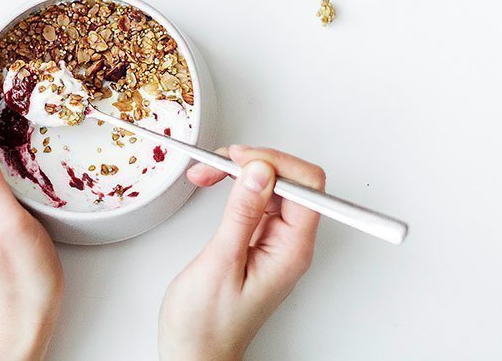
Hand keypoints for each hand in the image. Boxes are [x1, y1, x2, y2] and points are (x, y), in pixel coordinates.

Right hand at [159, 146, 324, 360]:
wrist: (194, 353)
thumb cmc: (206, 324)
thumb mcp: (220, 263)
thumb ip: (242, 214)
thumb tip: (260, 171)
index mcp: (292, 250)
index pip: (307, 186)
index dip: (274, 163)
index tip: (239, 159)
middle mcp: (290, 243)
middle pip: (291, 180)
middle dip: (254, 162)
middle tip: (217, 163)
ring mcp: (275, 240)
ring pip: (271, 185)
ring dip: (240, 171)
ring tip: (207, 172)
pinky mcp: (258, 239)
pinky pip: (256, 198)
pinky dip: (233, 185)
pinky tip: (214, 184)